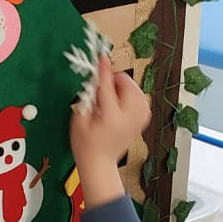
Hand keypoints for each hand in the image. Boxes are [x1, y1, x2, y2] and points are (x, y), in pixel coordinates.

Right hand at [70, 57, 151, 207]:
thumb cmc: (85, 144)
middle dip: (115, 80)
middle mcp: (129, 118)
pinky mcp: (142, 121)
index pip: (108, 86)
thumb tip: (96, 76)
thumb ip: (88, 95)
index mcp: (111, 117)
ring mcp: (139, 120)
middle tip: (103, 91)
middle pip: (128, 84)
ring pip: (137, 90)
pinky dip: (131, 95)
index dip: (103, 70)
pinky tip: (120, 104)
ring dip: (123, 88)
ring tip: (110, 100)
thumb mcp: (79, 118)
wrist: (100, 163)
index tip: (101, 57)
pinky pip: (141, 99)